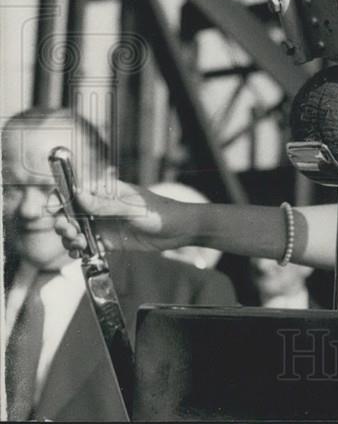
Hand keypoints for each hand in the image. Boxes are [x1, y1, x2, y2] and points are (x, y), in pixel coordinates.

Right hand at [53, 178, 194, 255]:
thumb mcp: (132, 208)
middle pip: (69, 212)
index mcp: (105, 190)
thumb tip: (78, 195)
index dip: (59, 198)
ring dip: (69, 238)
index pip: (74, 190)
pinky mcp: (108, 240)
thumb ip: (105, 205)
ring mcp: (103, 223)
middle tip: (70, 232)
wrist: (180, 230)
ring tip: (78, 244)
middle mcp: (100, 206)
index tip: (52, 210)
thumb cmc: (160, 212)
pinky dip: (78, 249)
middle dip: (63, 223)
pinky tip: (79, 253)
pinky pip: (86, 244)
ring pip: (75, 230)